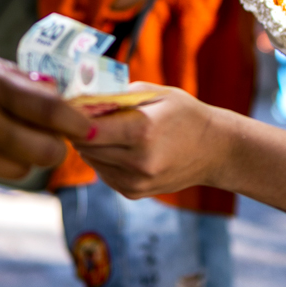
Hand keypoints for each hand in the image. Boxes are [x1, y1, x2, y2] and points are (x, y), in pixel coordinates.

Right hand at [0, 42, 91, 182]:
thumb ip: (4, 76)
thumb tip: (46, 89)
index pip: (50, 111)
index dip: (76, 121)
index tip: (86, 123)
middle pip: (45, 151)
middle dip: (55, 145)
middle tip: (51, 134)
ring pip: (20, 170)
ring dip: (25, 157)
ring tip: (10, 137)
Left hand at [72, 85, 225, 197]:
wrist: (215, 151)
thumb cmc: (184, 114)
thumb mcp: (154, 93)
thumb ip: (116, 95)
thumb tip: (80, 99)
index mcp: (142, 131)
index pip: (87, 128)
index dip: (73, 116)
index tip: (70, 105)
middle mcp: (138, 161)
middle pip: (84, 146)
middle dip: (78, 130)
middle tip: (80, 114)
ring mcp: (136, 181)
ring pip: (91, 161)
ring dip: (90, 145)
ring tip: (105, 130)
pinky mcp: (133, 193)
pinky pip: (102, 173)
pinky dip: (103, 159)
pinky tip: (119, 147)